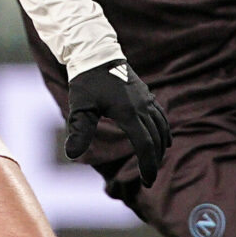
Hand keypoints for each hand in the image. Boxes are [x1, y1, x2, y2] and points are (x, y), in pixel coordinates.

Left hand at [64, 59, 170, 182]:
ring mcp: (147, 100)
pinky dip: (163, 130)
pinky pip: (161, 116)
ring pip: (161, 128)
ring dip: (160, 147)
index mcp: (129, 113)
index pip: (145, 145)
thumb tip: (72, 154)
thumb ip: (79, 131)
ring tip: (154, 161)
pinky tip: (162, 139)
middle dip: (154, 161)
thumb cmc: (86, 82)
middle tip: (148, 179)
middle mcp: (142, 107)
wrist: (96, 55)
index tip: (147, 182)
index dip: (148, 165)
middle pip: (156, 139)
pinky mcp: (146, 95)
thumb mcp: (80, 107)